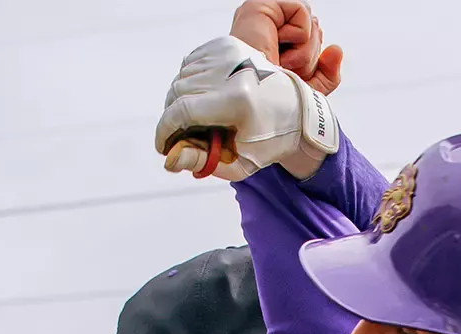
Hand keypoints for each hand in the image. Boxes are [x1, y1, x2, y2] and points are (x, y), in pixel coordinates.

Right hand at [156, 35, 338, 181]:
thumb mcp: (240, 162)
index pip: (183, 110)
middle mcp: (232, 70)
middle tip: (185, 136)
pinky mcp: (227, 43)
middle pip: (178, 93)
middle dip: (174, 118)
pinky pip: (191, 64)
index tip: (163, 147)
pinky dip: (191, 82)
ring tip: (200, 118)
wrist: (297, 109)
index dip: (165, 131)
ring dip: (181, 101)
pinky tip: (205, 97)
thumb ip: (201, 161)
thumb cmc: (267, 142)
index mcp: (237, 99)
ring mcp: (229, 52)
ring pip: (182, 78)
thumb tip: (168, 161)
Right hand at [230, 1, 344, 92]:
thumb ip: (327, 75)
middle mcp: (266, 31)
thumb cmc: (274, 103)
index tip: (291, 75)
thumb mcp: (308, 92)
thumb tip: (336, 50)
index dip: (310, 59)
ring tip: (282, 61)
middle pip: (313, 31)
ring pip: (310, 22)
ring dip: (305, 50)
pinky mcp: (260, 6)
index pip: (309, 40)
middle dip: (309, 57)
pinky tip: (278, 45)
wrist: (260, 104)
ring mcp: (263, 18)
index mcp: (272, 47)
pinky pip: (302, 11)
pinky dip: (299, 34)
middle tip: (286, 70)